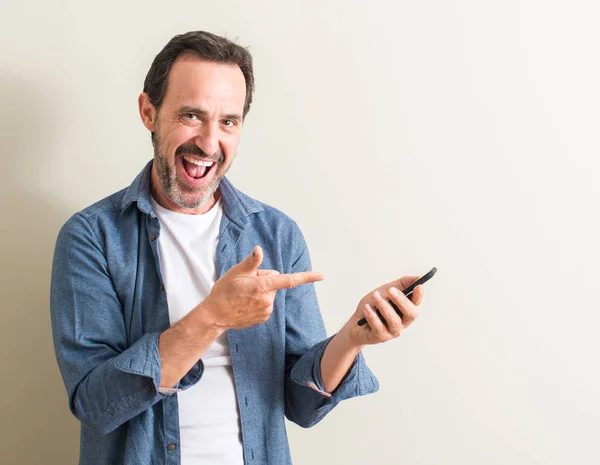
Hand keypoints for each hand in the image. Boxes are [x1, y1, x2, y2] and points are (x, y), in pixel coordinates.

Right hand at [200, 245, 323, 329]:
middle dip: (263, 279)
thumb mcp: (235, 273)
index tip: (321, 276)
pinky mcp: (264, 318)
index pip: (288, 280)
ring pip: (270, 293)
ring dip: (261, 291)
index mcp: (262, 287)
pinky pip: (267, 303)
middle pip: (274, 281)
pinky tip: (245, 303)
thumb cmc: (223, 291)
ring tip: (244, 295)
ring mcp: (266, 311)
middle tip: (245, 284)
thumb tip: (259, 249)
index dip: (306, 277)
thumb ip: (251, 262)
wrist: (214, 316)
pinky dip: (259, 300)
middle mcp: (268, 300)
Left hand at [340, 276, 424, 346]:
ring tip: (374, 296)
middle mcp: (403, 322)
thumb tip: (417, 278)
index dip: (419, 295)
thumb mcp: (385, 291)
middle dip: (401, 301)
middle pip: (410, 314)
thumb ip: (401, 285)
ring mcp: (393, 331)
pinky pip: (379, 327)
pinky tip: (366, 308)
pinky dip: (372, 316)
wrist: (356, 323)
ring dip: (383, 306)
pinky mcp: (381, 337)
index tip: (418, 286)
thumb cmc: (373, 306)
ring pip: (394, 320)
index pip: (416, 303)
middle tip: (390, 290)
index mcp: (405, 310)